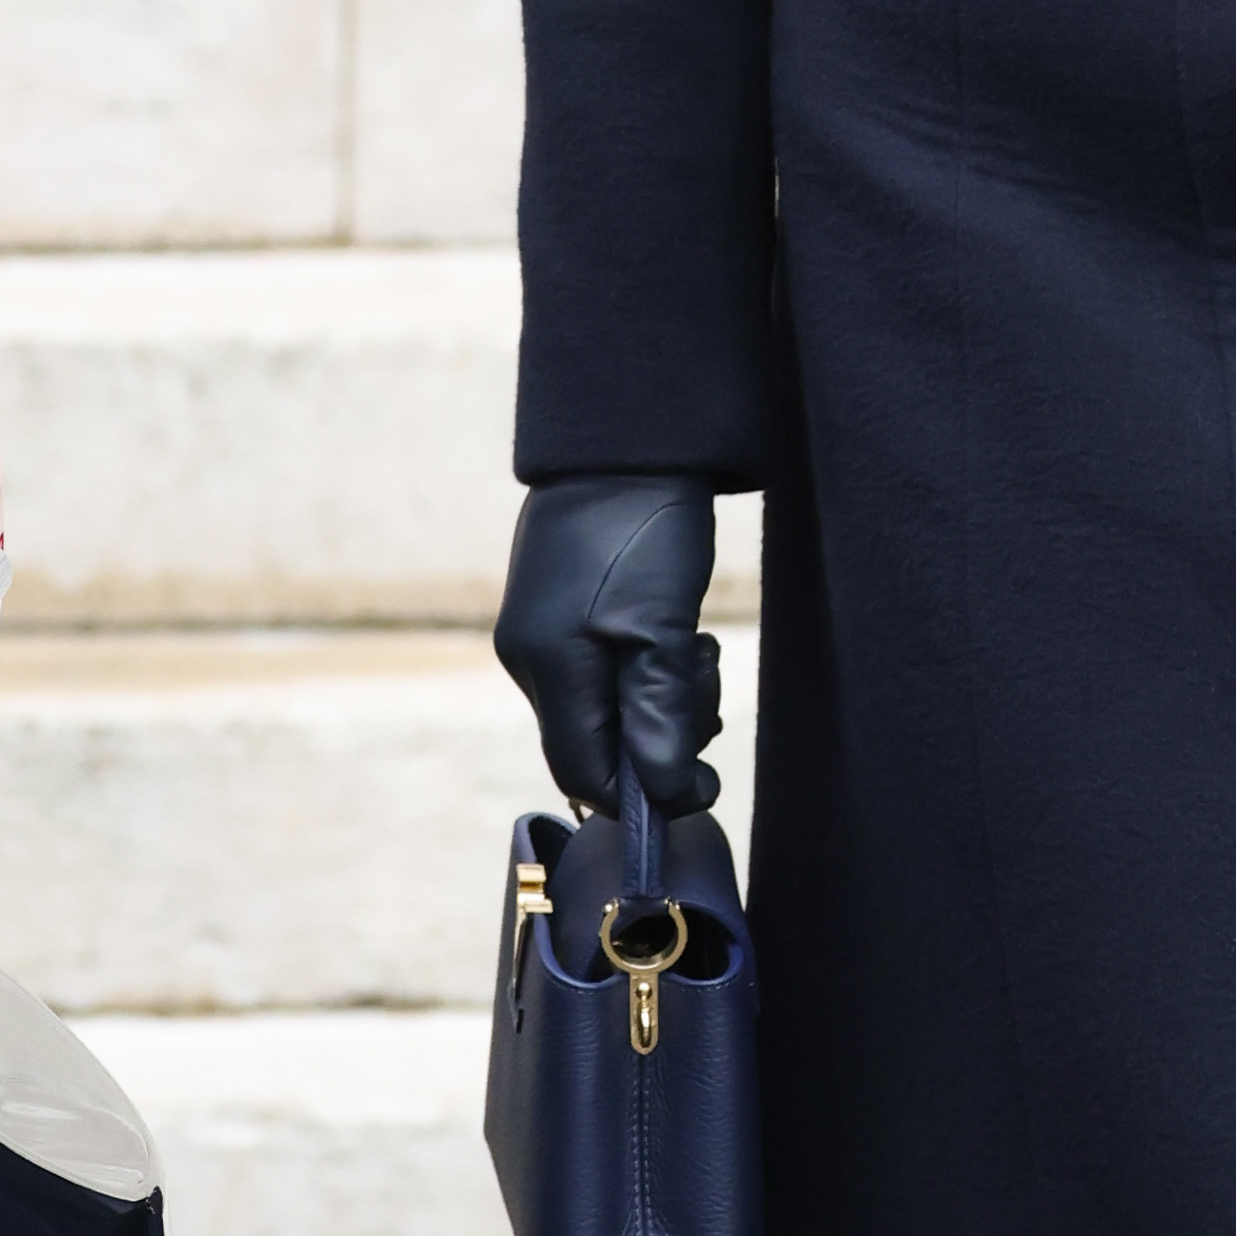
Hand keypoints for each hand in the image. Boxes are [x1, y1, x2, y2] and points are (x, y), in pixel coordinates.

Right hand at [494, 477, 719, 811]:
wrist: (629, 440)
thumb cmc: (644, 528)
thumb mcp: (662, 630)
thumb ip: (659, 718)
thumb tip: (663, 795)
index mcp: (547, 668)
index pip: (585, 774)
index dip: (645, 794)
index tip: (705, 781)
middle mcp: (531, 659)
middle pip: (597, 745)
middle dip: (661, 736)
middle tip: (704, 684)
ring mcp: (541, 634)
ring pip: (606, 710)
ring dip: (662, 699)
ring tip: (696, 647)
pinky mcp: (560, 613)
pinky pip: (604, 674)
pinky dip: (647, 671)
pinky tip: (677, 631)